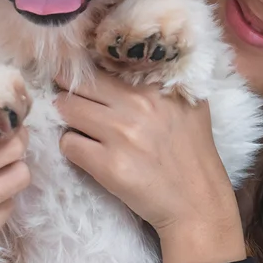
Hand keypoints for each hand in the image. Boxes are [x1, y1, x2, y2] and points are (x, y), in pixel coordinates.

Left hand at [55, 71, 244, 262]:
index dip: (87, 68)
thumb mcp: (190, 104)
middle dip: (68, 89)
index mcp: (155, 86)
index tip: (80, 74)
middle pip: (78, 83)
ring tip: (80, 126)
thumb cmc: (193, 152)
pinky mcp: (107, 165)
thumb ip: (163, 80)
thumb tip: (126, 61)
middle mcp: (137, 105)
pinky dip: (72, 146)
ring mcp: (120, 135)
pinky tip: (88, 151)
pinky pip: (68, 144)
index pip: (104, 62)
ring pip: (66, 109)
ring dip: (68, 118)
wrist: (196, 201)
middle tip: (71, 98)